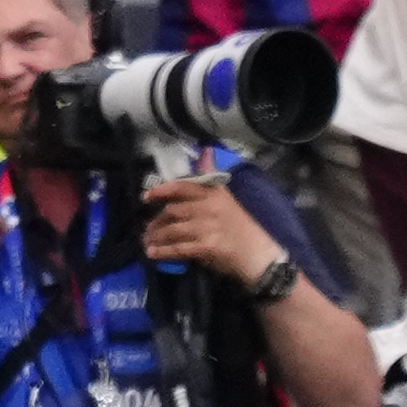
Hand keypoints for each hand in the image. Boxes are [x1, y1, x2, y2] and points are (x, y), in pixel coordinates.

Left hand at [140, 175, 286, 289]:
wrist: (260, 255)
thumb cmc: (244, 228)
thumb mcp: (228, 198)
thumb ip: (211, 179)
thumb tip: (204, 151)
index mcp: (214, 193)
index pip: (182, 187)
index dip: (161, 190)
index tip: (146, 196)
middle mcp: (209, 207)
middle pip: (173, 210)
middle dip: (156, 220)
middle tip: (148, 228)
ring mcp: (207, 227)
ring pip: (172, 229)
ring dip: (156, 236)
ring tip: (148, 241)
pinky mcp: (206, 246)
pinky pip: (178, 248)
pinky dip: (163, 251)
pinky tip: (154, 253)